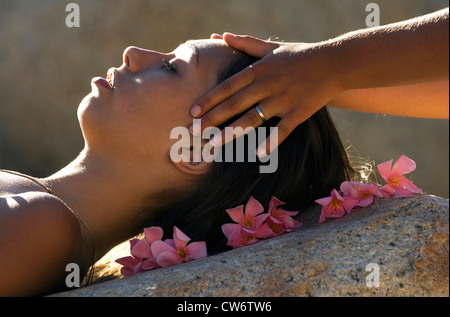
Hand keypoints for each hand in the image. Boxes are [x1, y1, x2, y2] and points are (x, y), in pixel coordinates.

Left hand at [191, 33, 342, 155]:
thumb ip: (245, 43)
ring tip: (213, 144)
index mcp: (259, 69)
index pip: (228, 86)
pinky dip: (271, 142)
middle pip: (235, 104)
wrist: (334, 62)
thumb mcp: (271, 47)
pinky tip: (258, 154)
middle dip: (212, 119)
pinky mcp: (299, 112)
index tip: (193, 112)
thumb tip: (220, 36)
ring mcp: (283, 99)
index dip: (209, 99)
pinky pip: (282, 130)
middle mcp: (268, 84)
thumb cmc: (299, 55)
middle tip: (193, 132)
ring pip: (253, 118)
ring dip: (232, 132)